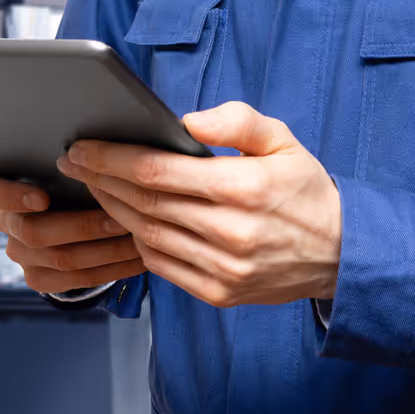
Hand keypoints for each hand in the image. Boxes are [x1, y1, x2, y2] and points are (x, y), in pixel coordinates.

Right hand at [0, 172, 145, 293]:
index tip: (43, 197)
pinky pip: (75, 280)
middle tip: (119, 218)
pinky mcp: (38, 278)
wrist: (70, 211)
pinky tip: (137, 260)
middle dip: (82, 226)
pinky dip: (111, 270)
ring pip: (60, 258)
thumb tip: (98, 150)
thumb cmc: (68, 176)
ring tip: (138, 237)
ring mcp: (19, 253)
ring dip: (106, 249)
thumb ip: (69, 159)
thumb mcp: (61, 163)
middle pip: (33, 232)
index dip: (8, 197)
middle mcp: (3, 222)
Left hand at [57, 101, 341, 306]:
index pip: (158, 172)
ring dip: (111, 209)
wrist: (342, 254)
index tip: (82, 149)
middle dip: (100, 180)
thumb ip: (237, 122)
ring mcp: (222, 268)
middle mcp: (230, 232)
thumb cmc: (304, 191)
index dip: (111, 159)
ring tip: (93, 186)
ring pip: (145, 234)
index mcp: (244, 189)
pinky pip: (160, 264)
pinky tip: (124, 220)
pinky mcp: (217, 292)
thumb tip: (187, 121)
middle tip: (73, 163)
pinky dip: (136, 240)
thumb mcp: (283, 141)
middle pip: (143, 203)